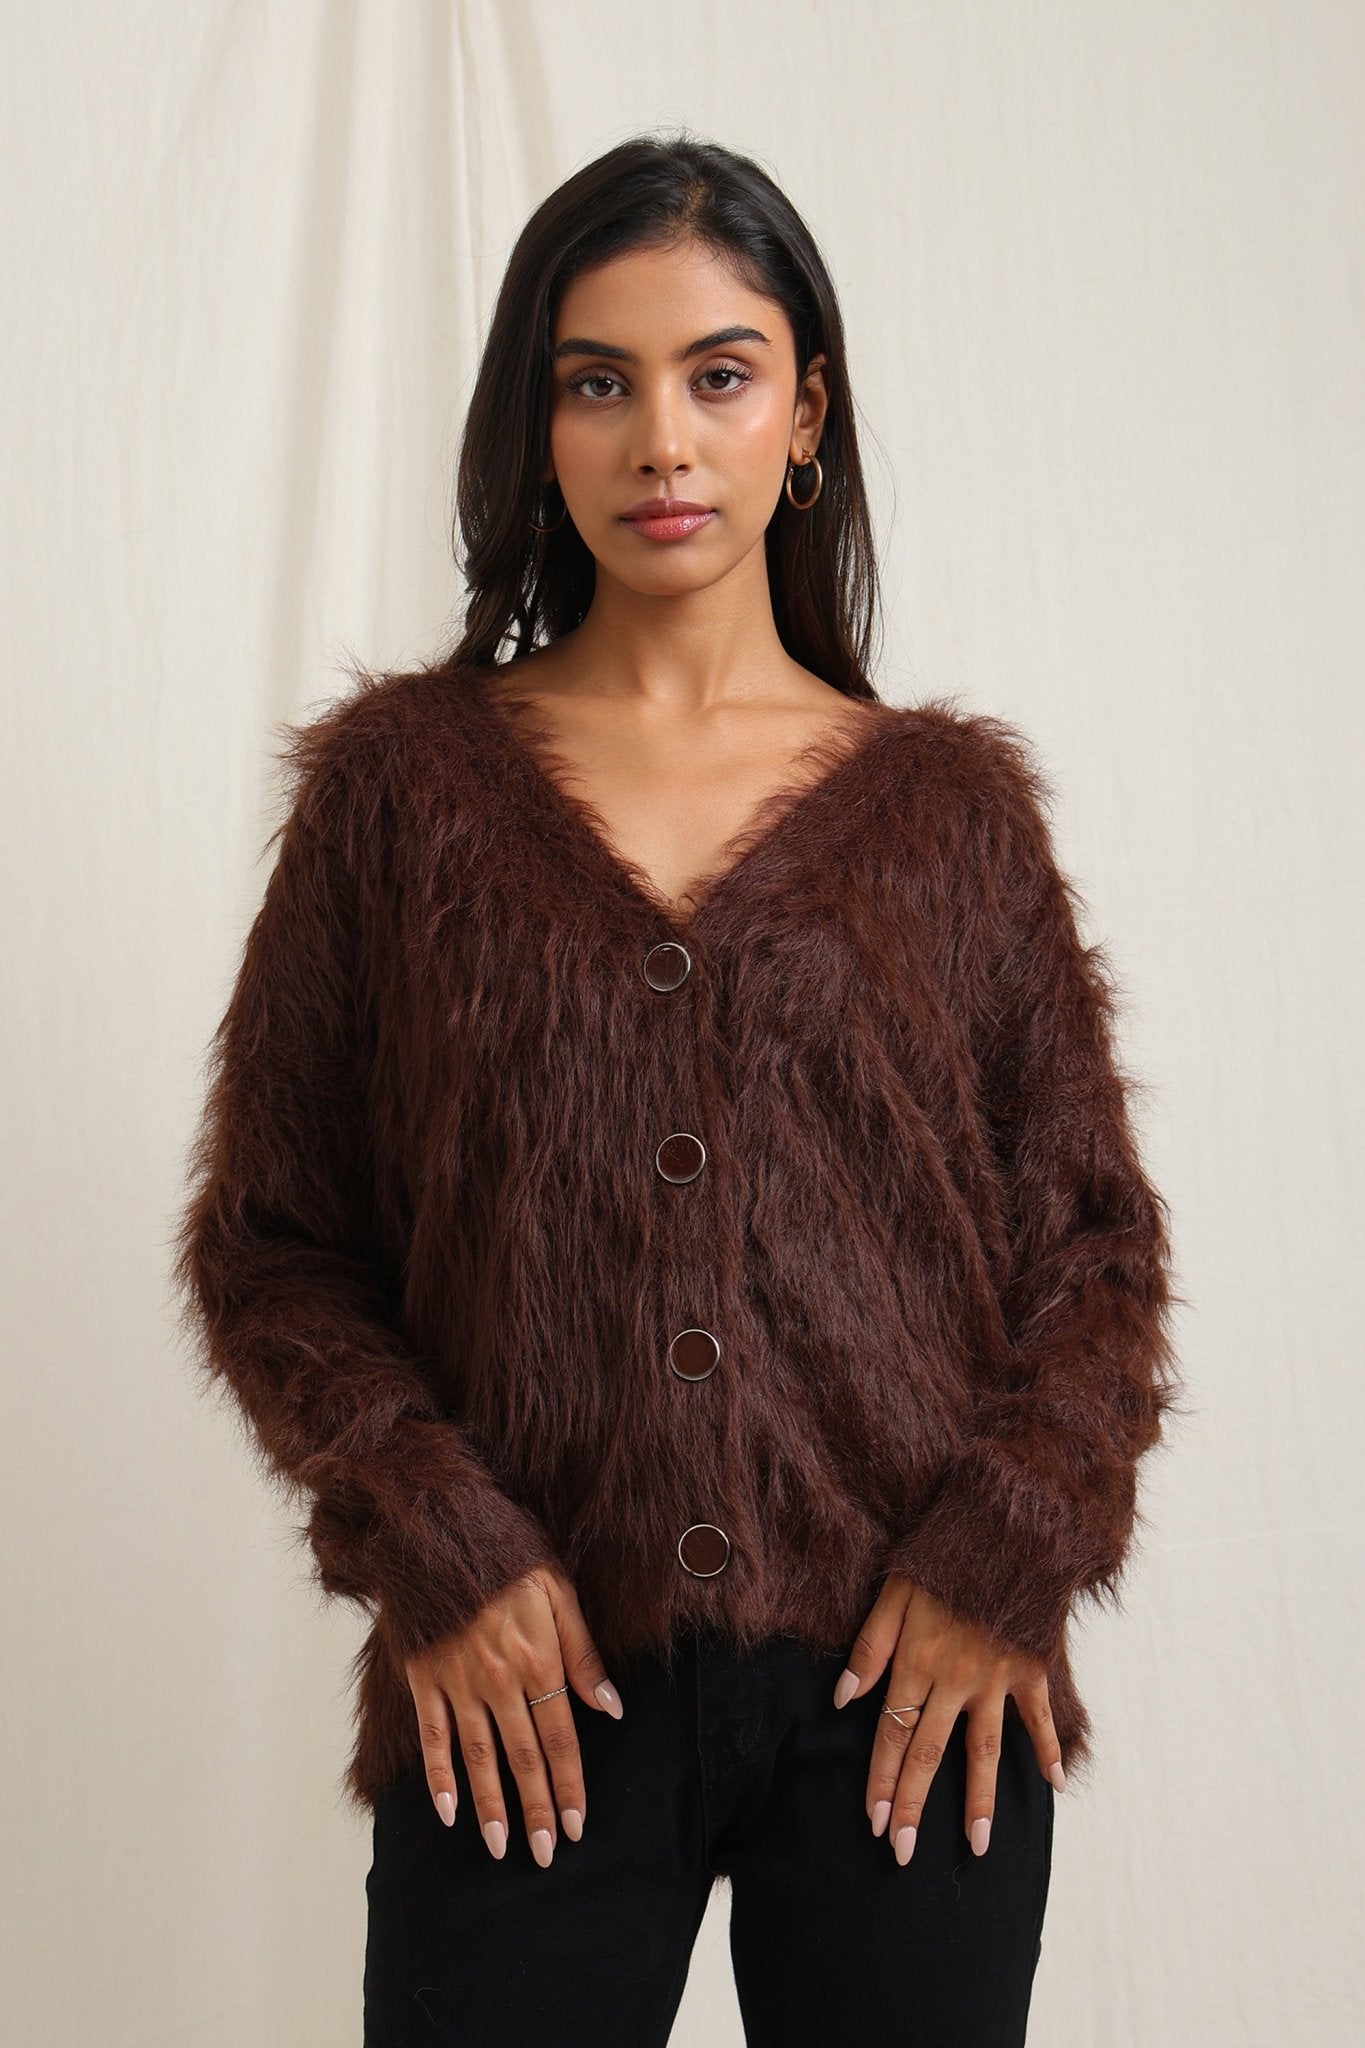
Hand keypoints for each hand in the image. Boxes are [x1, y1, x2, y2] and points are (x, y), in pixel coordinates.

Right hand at [401, 1563, 623, 1866]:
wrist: (441, 1529)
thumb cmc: (508, 1557)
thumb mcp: (560, 1592)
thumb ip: (584, 1653)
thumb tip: (612, 1709)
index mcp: (538, 1659)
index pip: (560, 1737)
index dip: (569, 1784)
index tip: (576, 1826)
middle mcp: (499, 1679)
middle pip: (522, 1757)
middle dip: (535, 1809)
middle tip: (543, 1854)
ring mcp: (458, 1681)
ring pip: (478, 1757)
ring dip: (490, 1806)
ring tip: (500, 1848)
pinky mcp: (424, 1678)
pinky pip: (433, 1736)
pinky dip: (438, 1776)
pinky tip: (446, 1811)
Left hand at [834, 1572, 1065, 1865]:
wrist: (1005, 1528)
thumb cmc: (942, 1557)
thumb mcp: (894, 1590)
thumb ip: (870, 1646)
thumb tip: (843, 1698)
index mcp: (917, 1661)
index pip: (892, 1733)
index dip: (881, 1779)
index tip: (874, 1824)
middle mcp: (954, 1678)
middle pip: (930, 1753)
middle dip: (914, 1805)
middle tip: (903, 1855)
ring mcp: (995, 1677)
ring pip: (985, 1750)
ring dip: (980, 1800)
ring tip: (979, 1847)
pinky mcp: (1029, 1667)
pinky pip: (1040, 1716)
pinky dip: (1048, 1749)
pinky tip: (1054, 1786)